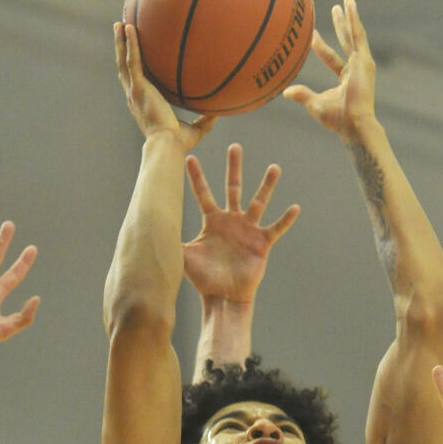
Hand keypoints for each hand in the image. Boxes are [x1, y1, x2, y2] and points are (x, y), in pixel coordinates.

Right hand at [115, 22, 214, 151]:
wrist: (168, 145)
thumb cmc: (179, 144)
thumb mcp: (195, 130)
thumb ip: (205, 119)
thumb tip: (219, 110)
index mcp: (143, 104)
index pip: (135, 82)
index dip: (132, 68)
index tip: (132, 54)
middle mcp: (135, 96)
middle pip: (124, 68)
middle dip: (121, 49)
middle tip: (120, 31)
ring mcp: (135, 92)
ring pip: (123, 61)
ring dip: (120, 41)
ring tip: (120, 23)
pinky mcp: (139, 88)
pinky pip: (132, 61)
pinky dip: (130, 44)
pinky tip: (129, 27)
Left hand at [183, 144, 299, 305]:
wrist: (224, 297)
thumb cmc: (204, 279)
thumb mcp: (184, 258)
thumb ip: (170, 241)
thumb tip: (147, 232)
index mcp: (212, 221)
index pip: (203, 194)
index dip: (196, 177)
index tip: (189, 158)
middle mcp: (231, 220)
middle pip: (233, 188)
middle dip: (233, 167)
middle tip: (235, 146)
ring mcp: (248, 230)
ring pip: (258, 202)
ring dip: (266, 186)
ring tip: (274, 168)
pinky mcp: (262, 243)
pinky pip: (276, 228)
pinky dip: (285, 219)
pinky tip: (295, 208)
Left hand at [283, 0, 375, 141]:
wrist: (353, 123)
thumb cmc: (336, 119)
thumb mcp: (314, 104)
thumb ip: (302, 95)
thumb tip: (285, 92)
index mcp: (345, 78)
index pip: (331, 58)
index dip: (321, 47)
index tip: (313, 36)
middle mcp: (355, 69)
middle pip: (345, 41)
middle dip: (341, 25)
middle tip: (335, 9)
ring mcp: (361, 63)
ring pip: (354, 34)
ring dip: (350, 16)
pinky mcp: (365, 60)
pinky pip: (358, 35)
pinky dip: (354, 19)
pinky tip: (350, 5)